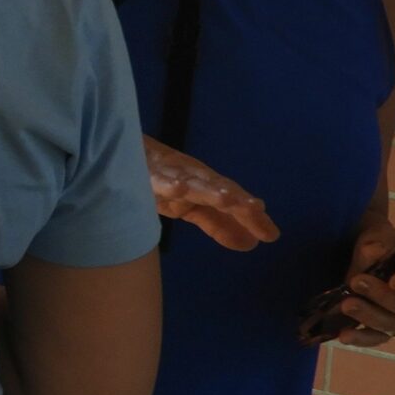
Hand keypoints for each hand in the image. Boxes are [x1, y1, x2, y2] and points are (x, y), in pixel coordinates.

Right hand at [146, 137, 277, 250]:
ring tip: (226, 199)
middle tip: (255, 209)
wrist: (123, 150)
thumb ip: (219, 224)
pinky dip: (167, 182)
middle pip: (218, 189)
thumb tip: (251, 243)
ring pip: (192, 181)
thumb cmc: (163, 182)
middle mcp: (192, 177)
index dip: (250, 216)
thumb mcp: (192, 207)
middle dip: (236, 200)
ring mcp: (169, 173)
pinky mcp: (145, 174)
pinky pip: (157, 179)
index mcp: (206, 187)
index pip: (233, 201)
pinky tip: (178, 189)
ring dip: (209, 189)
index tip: (270, 234)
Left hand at [327, 219, 394, 346]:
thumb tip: (376, 254)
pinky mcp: (381, 328)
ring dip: (369, 316)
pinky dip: (360, 339)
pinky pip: (375, 338)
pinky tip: (343, 336)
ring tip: (346, 304)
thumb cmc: (379, 244)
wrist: (359, 254)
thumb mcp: (379, 238)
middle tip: (357, 281)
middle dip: (384, 297)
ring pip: (393, 326)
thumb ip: (380, 245)